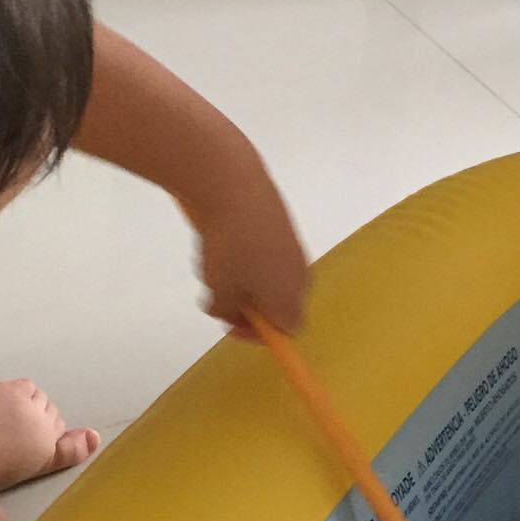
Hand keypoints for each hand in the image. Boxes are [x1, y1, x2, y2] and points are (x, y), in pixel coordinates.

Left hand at [192, 158, 309, 334]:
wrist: (236, 188)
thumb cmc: (229, 247)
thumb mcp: (218, 290)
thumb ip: (226, 311)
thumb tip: (231, 310)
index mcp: (290, 298)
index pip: (287, 330)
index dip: (259, 333)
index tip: (231, 324)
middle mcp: (301, 276)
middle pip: (282, 303)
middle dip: (253, 305)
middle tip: (224, 297)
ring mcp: (295, 249)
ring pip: (274, 277)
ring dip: (249, 280)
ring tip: (219, 265)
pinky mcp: (285, 225)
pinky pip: (270, 254)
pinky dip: (251, 257)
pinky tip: (227, 242)